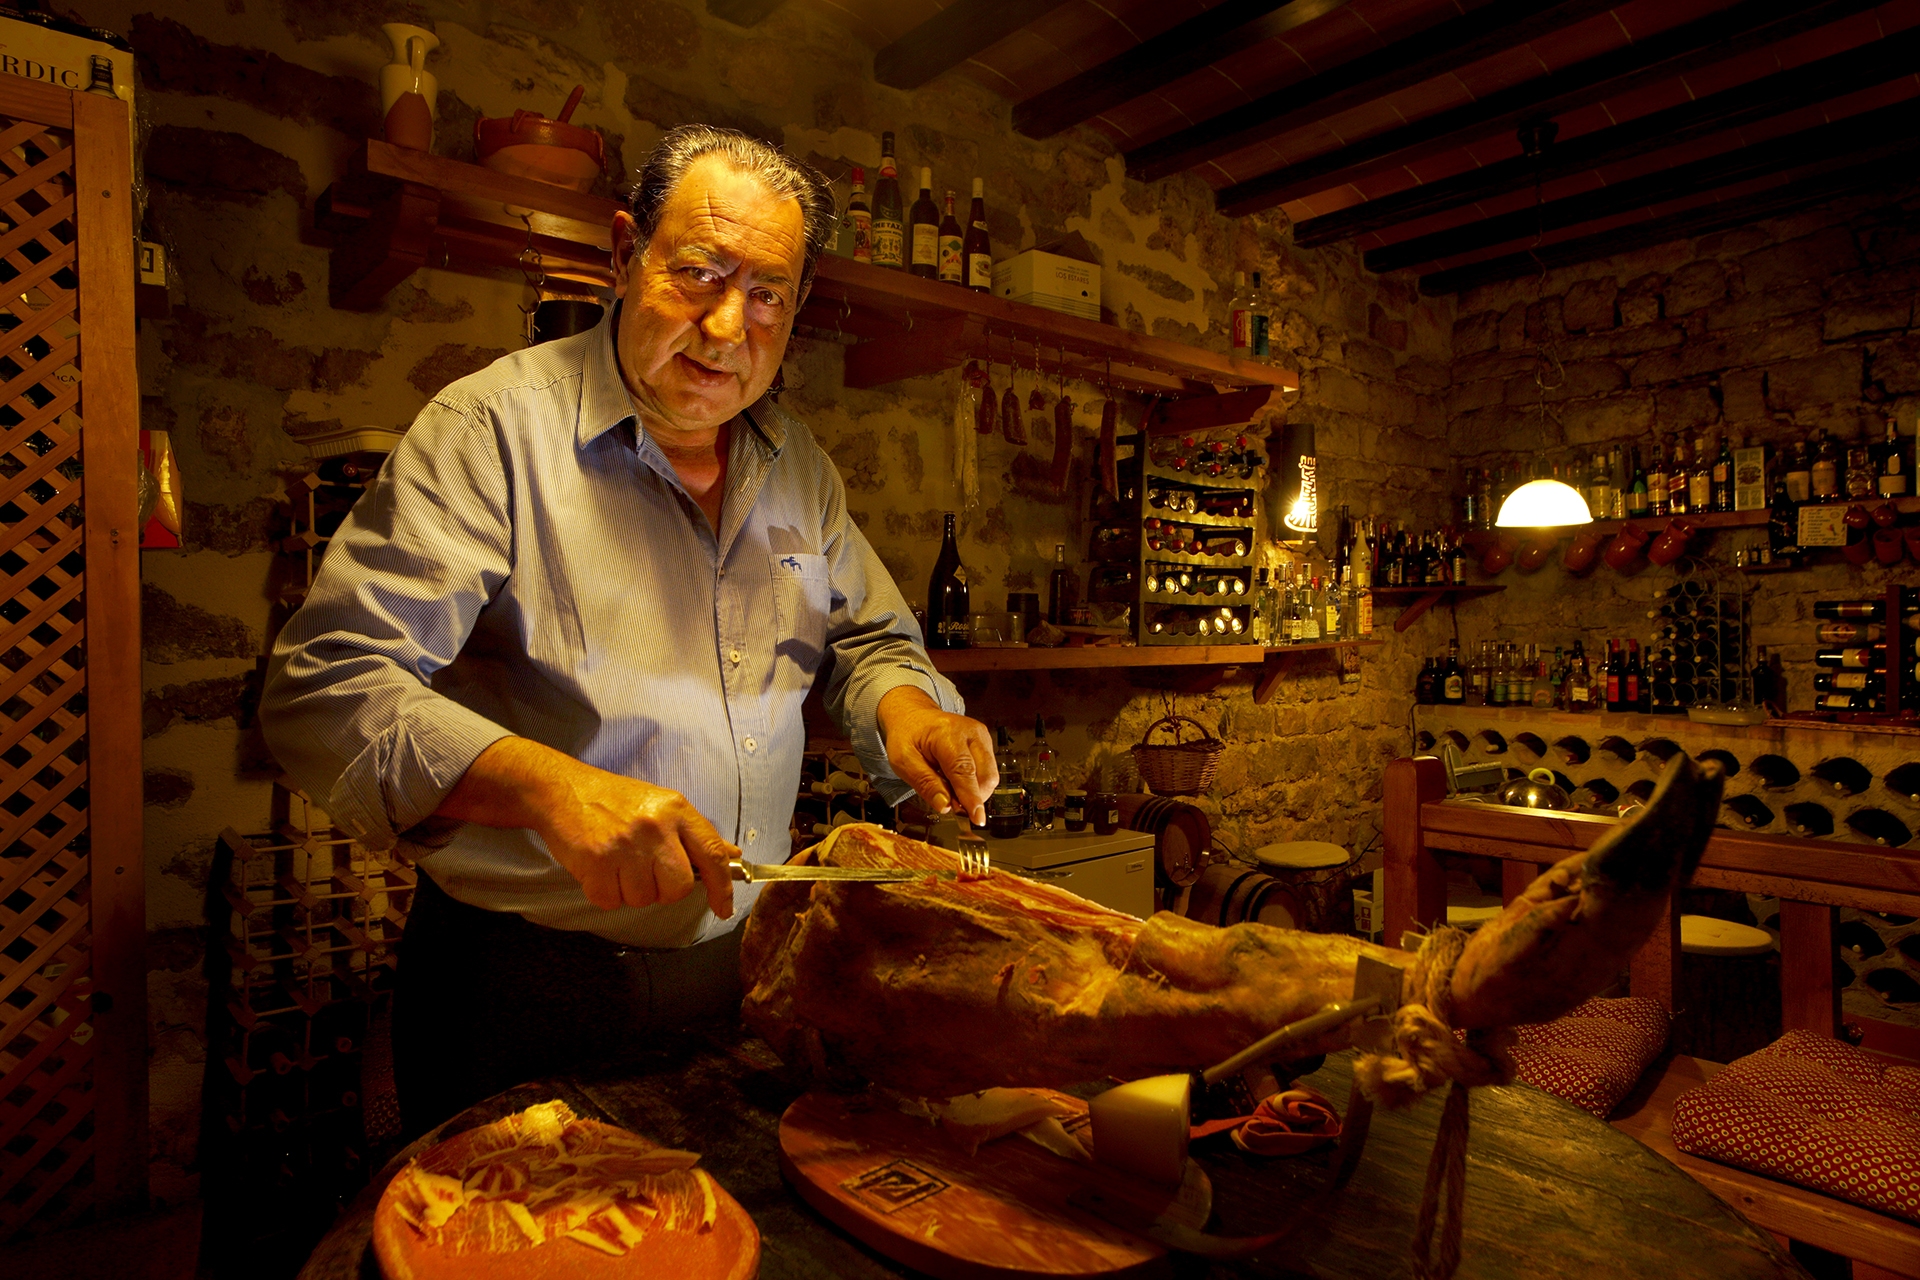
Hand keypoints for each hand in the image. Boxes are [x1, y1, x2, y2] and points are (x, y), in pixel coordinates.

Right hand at [437, 738, 738, 916]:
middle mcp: (655, 826)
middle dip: (664, 890)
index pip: (712, 854)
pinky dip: (604, 893)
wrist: (563, 789)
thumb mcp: (662, 806)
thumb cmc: (615, 800)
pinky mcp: (596, 861)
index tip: (724, 908)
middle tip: (645, 872)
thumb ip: (696, 834)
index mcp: (677, 810)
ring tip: (617, 863)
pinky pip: (611, 901)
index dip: (723, 887)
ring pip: (643, 899)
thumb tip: (732, 856)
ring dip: (630, 891)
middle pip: (679, 887)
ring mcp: (625, 844)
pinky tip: (599, 869)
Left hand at [877, 687, 997, 825]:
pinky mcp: (985, 743)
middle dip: (972, 798)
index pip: (964, 770)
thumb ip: (925, 784)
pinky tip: (956, 780)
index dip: (971, 797)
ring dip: (974, 792)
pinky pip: (988, 772)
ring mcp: (981, 736)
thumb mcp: (903, 761)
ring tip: (949, 788)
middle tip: (950, 804)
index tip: (977, 818)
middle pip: (984, 776)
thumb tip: (945, 806)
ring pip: (990, 776)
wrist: (915, 716)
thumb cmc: (908, 736)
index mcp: (947, 733)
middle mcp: (970, 732)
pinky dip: (974, 784)